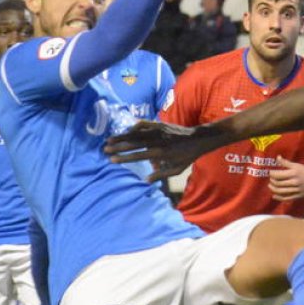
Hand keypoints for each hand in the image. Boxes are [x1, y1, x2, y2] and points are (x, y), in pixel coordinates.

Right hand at [103, 120, 221, 180]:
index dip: (124, 157)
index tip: (112, 159)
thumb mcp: (176, 170)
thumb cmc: (188, 156)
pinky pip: (144, 124)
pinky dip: (134, 127)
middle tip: (105, 148)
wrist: (198, 138)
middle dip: (118, 146)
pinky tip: (127, 130)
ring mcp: (159, 130)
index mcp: (160, 153)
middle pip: (134, 143)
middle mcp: (158, 140)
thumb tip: (145, 180)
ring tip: (110, 139)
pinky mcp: (160, 124)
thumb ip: (161, 175)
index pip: (138, 155)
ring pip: (137, 133)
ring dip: (122, 136)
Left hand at [268, 156, 303, 200]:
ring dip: (273, 189)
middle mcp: (294, 182)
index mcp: (294, 173)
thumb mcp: (298, 165)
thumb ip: (286, 162)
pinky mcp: (297, 196)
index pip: (278, 175)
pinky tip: (274, 195)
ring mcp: (296, 190)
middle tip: (271, 178)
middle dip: (272, 181)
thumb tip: (277, 157)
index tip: (270, 172)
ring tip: (270, 185)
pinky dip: (278, 197)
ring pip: (280, 191)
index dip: (272, 174)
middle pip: (278, 183)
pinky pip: (286, 198)